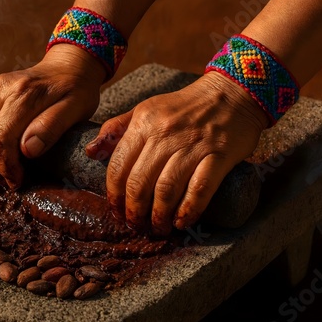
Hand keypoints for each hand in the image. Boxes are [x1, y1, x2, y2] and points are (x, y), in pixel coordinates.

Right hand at [0, 44, 105, 188]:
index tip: (17, 181)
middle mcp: (0, 88)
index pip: (1, 137)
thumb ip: (51, 128)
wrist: (67, 68)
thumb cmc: (76, 92)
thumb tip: (27, 150)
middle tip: (8, 181)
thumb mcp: (76, 110)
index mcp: (24, 93)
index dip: (6, 165)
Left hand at [85, 71, 268, 235]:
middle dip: (134, 212)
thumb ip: (116, 129)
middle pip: (140, 183)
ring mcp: (193, 145)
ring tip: (158, 228)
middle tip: (136, 225)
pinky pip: (200, 189)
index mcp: (144, 123)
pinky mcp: (219, 155)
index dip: (114, 195)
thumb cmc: (183, 107)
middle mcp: (165, 134)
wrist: (230, 93)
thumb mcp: (146, 109)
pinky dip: (189, 210)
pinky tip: (182, 222)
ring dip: (159, 216)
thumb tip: (91, 153)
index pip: (118, 166)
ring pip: (167, 189)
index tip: (117, 211)